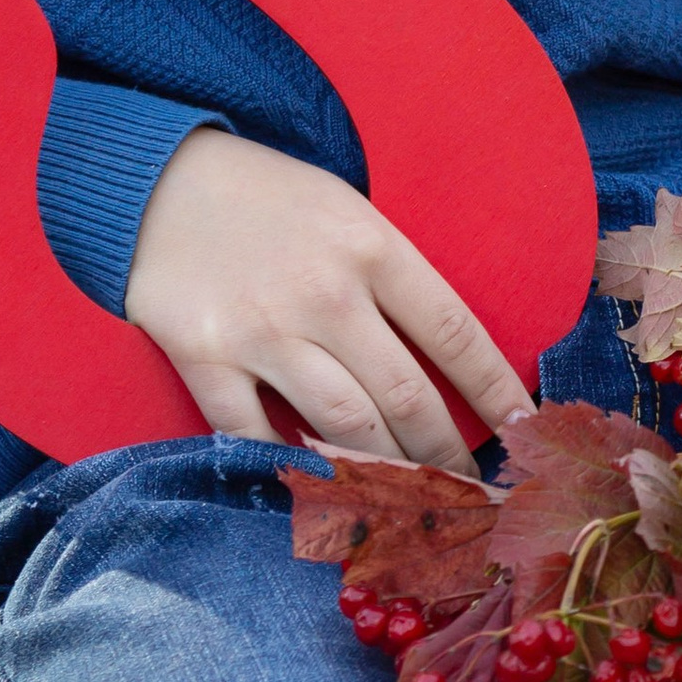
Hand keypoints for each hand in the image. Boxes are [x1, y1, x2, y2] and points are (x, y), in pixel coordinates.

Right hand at [124, 131, 535, 472]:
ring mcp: (263, 330)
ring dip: (388, 475)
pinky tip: (321, 488)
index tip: (525, 432)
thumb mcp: (346, 210)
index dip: (497, 391)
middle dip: (447, 457)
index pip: (454, 333)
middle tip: (470, 494)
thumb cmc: (267, 197)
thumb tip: (442, 360)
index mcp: (370, 246)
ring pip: (345, 428)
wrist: (157, 178)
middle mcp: (325, 293)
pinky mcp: (205, 358)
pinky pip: (257, 436)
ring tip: (415, 504)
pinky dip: (290, 467)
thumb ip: (389, 278)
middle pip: (406, 397)